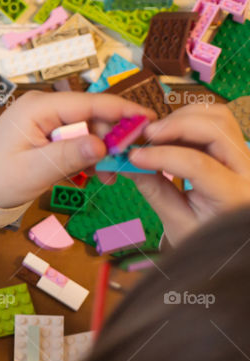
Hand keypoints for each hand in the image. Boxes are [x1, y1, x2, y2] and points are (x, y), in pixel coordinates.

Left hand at [0, 91, 154, 207]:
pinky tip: (98, 174)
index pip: (90, 103)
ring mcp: (44, 121)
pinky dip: (87, 156)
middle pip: (92, 116)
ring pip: (86, 129)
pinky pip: (75, 140)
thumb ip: (69, 155)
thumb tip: (103, 144)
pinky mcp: (45, 135)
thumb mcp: (35, 170)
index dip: (122, 113)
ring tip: (112, 175)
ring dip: (102, 150)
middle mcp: (43, 107)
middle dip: (113, 138)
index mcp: (38, 107)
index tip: (149, 124)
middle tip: (129, 162)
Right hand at [126, 104, 249, 244]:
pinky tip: (167, 134)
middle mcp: (246, 169)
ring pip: (218, 116)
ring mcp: (244, 154)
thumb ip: (154, 190)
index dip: (162, 156)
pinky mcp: (235, 147)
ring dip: (183, 117)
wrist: (226, 239)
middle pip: (216, 127)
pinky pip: (215, 121)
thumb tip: (128, 165)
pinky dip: (188, 120)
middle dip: (176, 125)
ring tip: (155, 134)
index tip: (133, 157)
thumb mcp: (176, 222)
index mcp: (232, 195)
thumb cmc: (203, 236)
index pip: (198, 164)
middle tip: (144, 135)